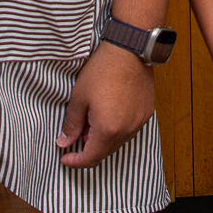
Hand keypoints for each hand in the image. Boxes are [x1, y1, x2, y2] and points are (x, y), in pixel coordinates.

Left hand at [59, 41, 154, 167]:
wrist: (128, 51)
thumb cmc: (102, 71)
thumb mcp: (79, 98)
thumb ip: (72, 124)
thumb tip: (64, 142)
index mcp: (107, 130)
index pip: (91, 158)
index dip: (76, 161)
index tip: (65, 157)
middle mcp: (126, 131)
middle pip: (105, 152)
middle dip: (89, 148)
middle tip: (78, 132)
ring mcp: (139, 122)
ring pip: (118, 142)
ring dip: (104, 138)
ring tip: (93, 119)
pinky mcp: (147, 113)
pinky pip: (129, 130)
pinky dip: (117, 128)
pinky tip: (110, 112)